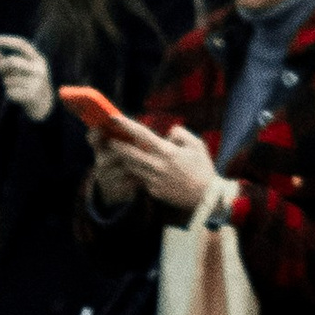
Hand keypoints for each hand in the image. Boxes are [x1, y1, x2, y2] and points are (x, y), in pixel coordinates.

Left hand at [0, 34, 54, 122]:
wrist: (42, 105)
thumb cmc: (25, 83)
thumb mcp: (13, 70)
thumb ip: (0, 60)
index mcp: (37, 58)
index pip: (21, 44)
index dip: (4, 41)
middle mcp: (39, 68)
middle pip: (12, 61)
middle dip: (2, 66)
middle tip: (0, 71)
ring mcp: (37, 82)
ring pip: (9, 79)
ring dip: (6, 83)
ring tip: (14, 87)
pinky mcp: (32, 95)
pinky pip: (10, 92)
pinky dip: (9, 94)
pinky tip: (17, 96)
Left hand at [103, 116, 218, 216]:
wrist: (205, 197)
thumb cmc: (202, 168)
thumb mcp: (197, 145)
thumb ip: (180, 134)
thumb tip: (165, 134)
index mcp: (168, 152)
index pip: (142, 135)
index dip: (126, 125)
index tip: (114, 117)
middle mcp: (158, 166)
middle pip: (128, 153)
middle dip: (116, 144)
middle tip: (108, 137)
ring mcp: (154, 180)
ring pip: (131, 166)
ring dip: (124, 158)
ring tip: (118, 150)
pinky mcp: (153, 191)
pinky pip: (140, 178)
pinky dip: (136, 172)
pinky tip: (133, 167)